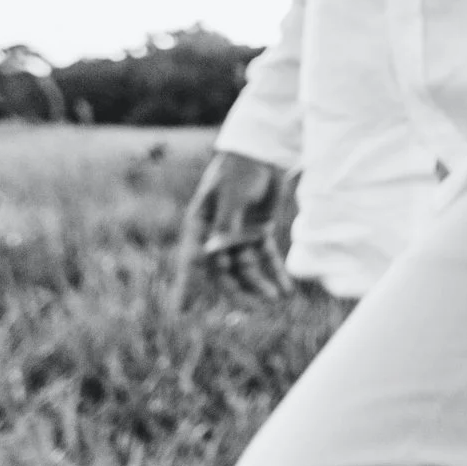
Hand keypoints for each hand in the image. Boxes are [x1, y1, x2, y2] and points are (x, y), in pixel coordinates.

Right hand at [172, 151, 291, 304]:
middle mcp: (216, 233)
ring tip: (276, 297)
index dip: (186, 286)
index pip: (192, 261)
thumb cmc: (240, 171)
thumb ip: (226, 225)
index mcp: (201, 225)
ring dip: (259, 283)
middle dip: (238, 289)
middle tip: (255, 307)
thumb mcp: (231, 197)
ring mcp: (238, 234)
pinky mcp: (258, 231)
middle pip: (223, 270)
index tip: (180, 312)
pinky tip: (286, 288)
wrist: (263, 153)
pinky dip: (275, 272)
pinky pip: (265, 257)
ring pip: (246, 267)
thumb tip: (214, 253)